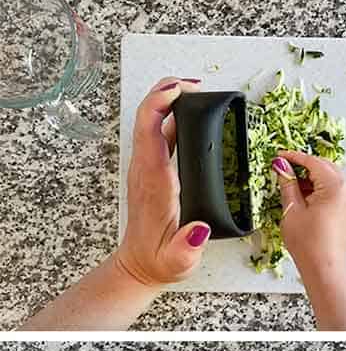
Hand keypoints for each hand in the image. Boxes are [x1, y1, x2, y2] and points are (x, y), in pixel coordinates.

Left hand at [116, 79, 211, 288]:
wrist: (140, 266)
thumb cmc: (160, 262)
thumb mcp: (177, 261)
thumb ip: (187, 246)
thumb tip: (200, 230)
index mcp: (154, 182)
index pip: (151, 130)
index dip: (162, 103)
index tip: (183, 92)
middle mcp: (146, 169)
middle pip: (148, 116)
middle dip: (167, 91)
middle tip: (194, 85)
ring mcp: (146, 168)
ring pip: (151, 121)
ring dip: (168, 101)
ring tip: (194, 92)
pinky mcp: (150, 171)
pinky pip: (157, 135)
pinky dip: (169, 118)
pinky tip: (187, 117)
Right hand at [275, 151, 345, 280]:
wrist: (325, 270)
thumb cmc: (309, 245)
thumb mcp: (292, 209)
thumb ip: (287, 183)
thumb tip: (281, 166)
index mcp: (334, 186)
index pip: (312, 162)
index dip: (293, 157)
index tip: (279, 156)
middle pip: (323, 166)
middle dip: (303, 166)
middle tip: (284, 169)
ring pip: (329, 177)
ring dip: (311, 177)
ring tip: (292, 185)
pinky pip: (334, 190)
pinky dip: (319, 188)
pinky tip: (305, 196)